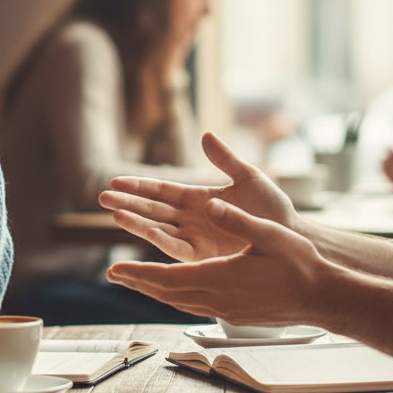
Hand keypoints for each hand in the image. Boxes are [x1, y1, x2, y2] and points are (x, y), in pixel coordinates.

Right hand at [98, 131, 296, 261]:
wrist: (291, 236)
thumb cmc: (272, 208)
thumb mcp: (248, 177)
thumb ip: (225, 159)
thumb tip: (205, 135)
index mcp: (197, 198)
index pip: (160, 191)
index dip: (138, 187)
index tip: (115, 182)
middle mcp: (191, 219)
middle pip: (152, 210)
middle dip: (127, 204)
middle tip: (101, 198)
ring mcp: (196, 238)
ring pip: (158, 228)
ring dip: (137, 222)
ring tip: (114, 214)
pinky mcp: (205, 256)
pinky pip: (177, 248)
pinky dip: (160, 240)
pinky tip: (146, 231)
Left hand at [106, 198, 324, 326]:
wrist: (323, 297)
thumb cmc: (299, 262)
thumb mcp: (267, 232)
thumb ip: (236, 219)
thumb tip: (208, 203)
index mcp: (221, 278)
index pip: (168, 277)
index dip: (139, 273)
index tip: (115, 269)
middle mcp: (218, 299)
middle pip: (167, 293)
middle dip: (138, 283)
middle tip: (112, 275)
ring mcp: (226, 311)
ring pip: (179, 302)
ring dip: (155, 291)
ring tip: (135, 281)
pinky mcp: (234, 314)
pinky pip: (194, 306)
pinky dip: (176, 296)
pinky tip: (174, 290)